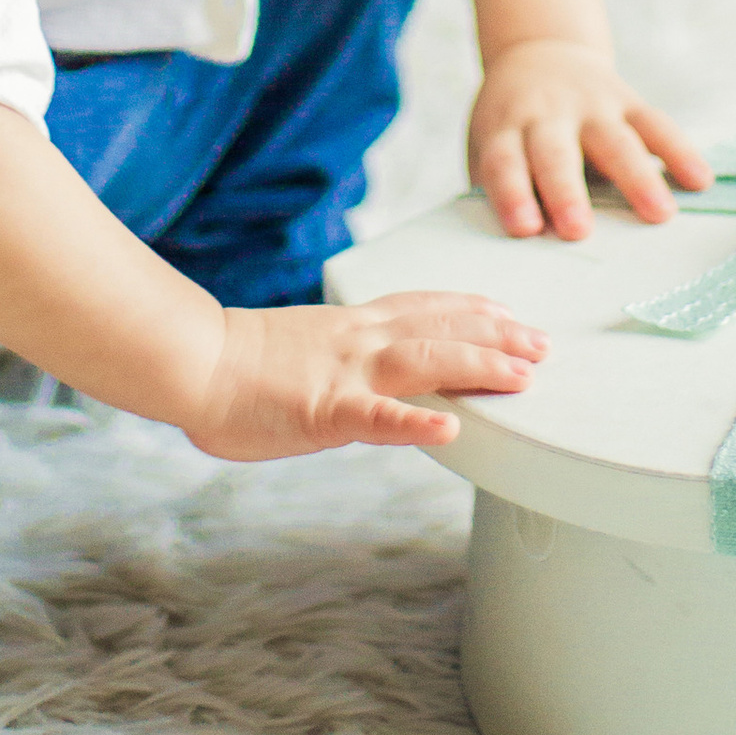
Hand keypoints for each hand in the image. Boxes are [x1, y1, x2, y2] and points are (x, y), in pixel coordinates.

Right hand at [182, 293, 547, 460]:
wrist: (193, 362)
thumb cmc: (235, 362)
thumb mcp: (303, 346)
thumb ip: (339, 354)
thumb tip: (357, 372)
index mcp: (352, 325)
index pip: (425, 306)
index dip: (473, 309)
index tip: (511, 313)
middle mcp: (359, 340)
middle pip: (442, 328)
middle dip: (498, 336)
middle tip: (543, 347)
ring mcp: (346, 372)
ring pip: (426, 361)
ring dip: (480, 365)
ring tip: (523, 376)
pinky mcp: (326, 410)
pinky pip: (379, 417)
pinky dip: (418, 421)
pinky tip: (453, 428)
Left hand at [470, 38, 710, 242]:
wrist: (539, 52)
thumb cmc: (511, 125)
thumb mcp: (488, 144)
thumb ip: (497, 190)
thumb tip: (513, 249)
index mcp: (505, 128)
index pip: (504, 162)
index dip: (512, 194)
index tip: (524, 229)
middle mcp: (546, 113)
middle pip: (556, 153)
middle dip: (567, 192)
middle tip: (578, 231)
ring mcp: (590, 104)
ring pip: (615, 140)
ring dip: (637, 178)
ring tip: (660, 215)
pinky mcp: (627, 99)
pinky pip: (656, 124)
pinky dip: (679, 151)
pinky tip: (700, 181)